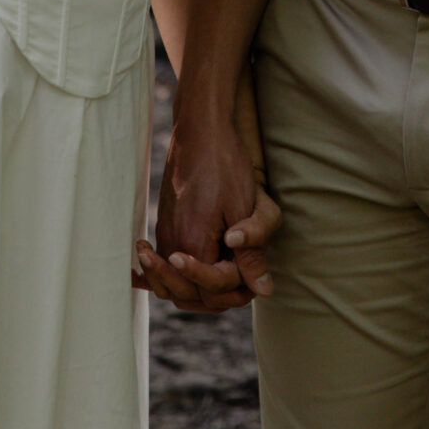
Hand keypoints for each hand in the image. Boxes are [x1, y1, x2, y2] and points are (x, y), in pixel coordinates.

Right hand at [133, 105, 277, 311]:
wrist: (199, 131)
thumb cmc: (224, 164)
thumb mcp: (243, 207)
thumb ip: (249, 254)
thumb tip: (264, 291)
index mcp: (192, 242)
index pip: (210, 289)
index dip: (233, 290)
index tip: (250, 281)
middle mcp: (173, 242)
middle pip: (187, 294)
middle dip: (215, 298)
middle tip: (242, 290)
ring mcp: (165, 234)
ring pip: (173, 283)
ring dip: (196, 290)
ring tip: (222, 286)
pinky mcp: (165, 225)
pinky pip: (164, 264)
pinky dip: (175, 277)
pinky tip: (189, 276)